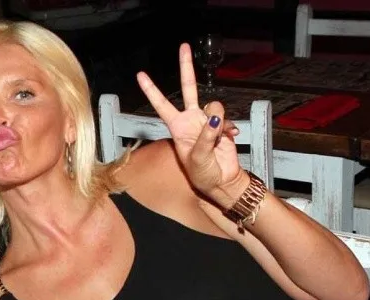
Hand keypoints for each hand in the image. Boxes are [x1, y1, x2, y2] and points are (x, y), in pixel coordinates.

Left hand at [136, 43, 248, 209]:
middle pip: (188, 88)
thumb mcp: (198, 158)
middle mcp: (190, 120)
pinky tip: (229, 138)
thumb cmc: (203, 174)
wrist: (222, 182)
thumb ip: (206, 136)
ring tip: (219, 138)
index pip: (161, 104)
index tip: (141, 75)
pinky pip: (226, 118)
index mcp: (177, 127)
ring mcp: (206, 121)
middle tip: (184, 46)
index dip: (151, 90)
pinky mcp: (221, 125)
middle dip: (186, 67)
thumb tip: (214, 118)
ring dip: (218, 119)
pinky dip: (228, 127)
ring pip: (213, 105)